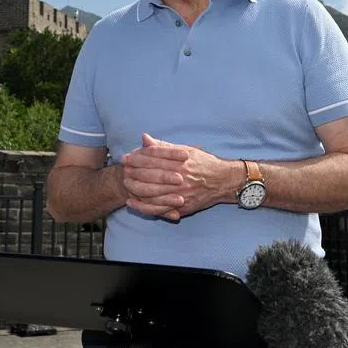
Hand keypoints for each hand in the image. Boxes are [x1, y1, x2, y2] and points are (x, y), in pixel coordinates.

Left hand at [120, 133, 242, 220]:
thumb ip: (164, 146)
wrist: (224, 181)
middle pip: (151, 175)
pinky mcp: (182, 206)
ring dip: (136, 189)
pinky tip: (133, 203)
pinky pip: (160, 208)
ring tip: (124, 185)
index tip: (126, 157)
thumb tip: (145, 138)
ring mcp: (181, 194)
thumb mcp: (186, 150)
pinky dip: (144, 206)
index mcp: (181, 162)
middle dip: (134, 172)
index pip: (154, 159)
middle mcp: (181, 178)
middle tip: (122, 169)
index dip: (138, 157)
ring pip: (153, 193)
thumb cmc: (204, 163)